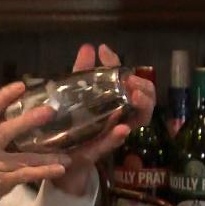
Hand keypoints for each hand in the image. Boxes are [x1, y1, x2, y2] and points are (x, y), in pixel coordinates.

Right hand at [0, 82, 72, 205]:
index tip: (21, 86)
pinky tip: (58, 170)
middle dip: (29, 119)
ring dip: (46, 156)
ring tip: (67, 154)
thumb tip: (8, 117)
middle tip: (49, 111)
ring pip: (22, 157)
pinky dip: (43, 172)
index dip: (4, 96)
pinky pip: (25, 175)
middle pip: (6, 129)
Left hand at [51, 43, 155, 194]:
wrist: (58, 158)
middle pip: (146, 99)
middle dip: (144, 87)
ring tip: (135, 96)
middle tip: (131, 81)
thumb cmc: (71, 124)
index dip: (120, 65)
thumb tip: (89, 47)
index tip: (105, 52)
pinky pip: (113, 143)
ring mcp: (115, 132)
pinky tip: (122, 128)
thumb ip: (82, 72)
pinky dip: (118, 136)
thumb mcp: (74, 95)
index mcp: (115, 100)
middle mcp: (121, 115)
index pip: (128, 80)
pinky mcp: (101, 149)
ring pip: (141, 118)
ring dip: (143, 106)